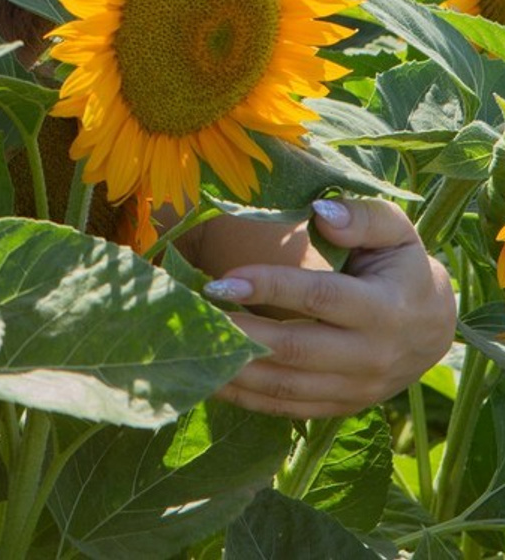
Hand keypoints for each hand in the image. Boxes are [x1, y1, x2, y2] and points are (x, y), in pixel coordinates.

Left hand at [204, 197, 456, 419]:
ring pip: (285, 387)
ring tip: (190, 345)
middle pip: (295, 349)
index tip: (221, 280)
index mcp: (385, 309)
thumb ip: (362, 217)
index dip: (270, 288)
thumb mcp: (395, 230)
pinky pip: (286, 408)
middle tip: (192, 315)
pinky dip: (244, 396)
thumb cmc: (400, 265)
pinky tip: (209, 375)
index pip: (319, 298)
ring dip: (233, 370)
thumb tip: (321, 212)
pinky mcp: (339, 407)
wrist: (431, 326)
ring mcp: (355, 389)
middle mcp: (372, 356)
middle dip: (238, 333)